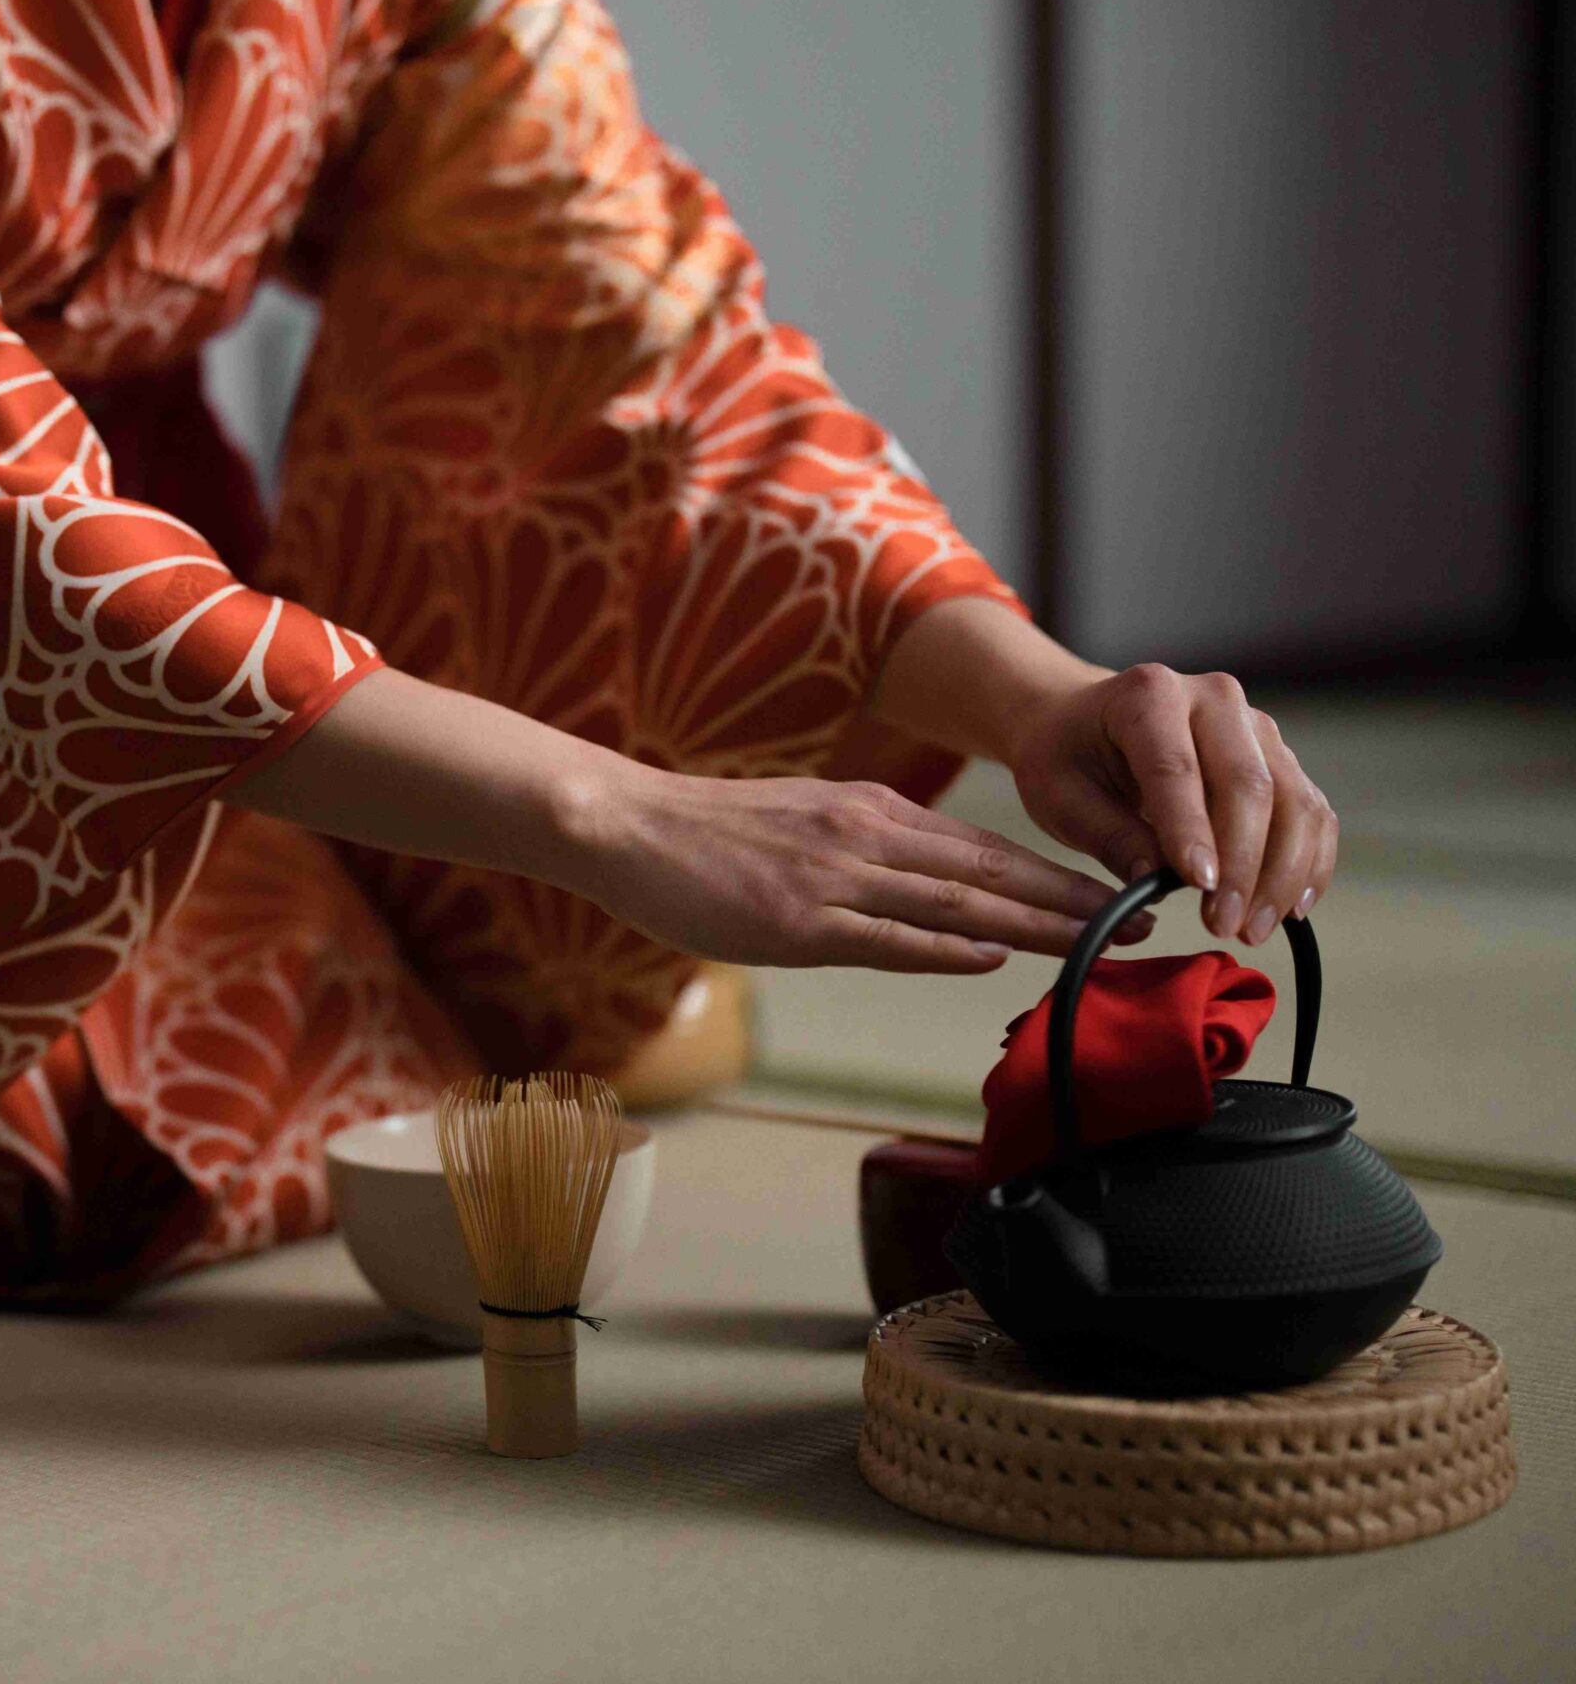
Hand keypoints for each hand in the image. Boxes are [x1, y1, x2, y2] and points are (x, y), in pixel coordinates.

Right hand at [570, 769, 1145, 974]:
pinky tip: (994, 959)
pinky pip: (886, 937)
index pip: (984, 850)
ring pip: (956, 903)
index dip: (1055, 875)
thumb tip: (930, 896)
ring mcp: (832, 879)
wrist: (627, 825)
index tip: (1116, 897)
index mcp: (869, 812)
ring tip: (1100, 943)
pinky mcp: (796, 921)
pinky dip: (947, 948)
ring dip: (1036, 924)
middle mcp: (864, 837)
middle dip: (1073, 900)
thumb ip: (868, 852)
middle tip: (1145, 920)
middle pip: (990, 873)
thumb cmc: (707, 833)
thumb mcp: (804, 822)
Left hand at [1006, 664, 1338, 944]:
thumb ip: (1110, 834)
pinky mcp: (1280, 757)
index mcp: (1149, 695)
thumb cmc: (1066, 756)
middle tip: (1224, 925)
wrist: (1083, 721)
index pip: (1176, 767)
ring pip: (1293, 800)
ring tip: (1254, 928)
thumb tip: (1157, 879)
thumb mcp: (1060, 795)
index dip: (1191, 829)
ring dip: (1282, 873)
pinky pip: (1311, 811)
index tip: (1199, 886)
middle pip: (1248, 784)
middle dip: (1243, 864)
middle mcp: (1215, 698)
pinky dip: (1308, 862)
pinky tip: (1291, 907)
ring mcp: (1257, 726)